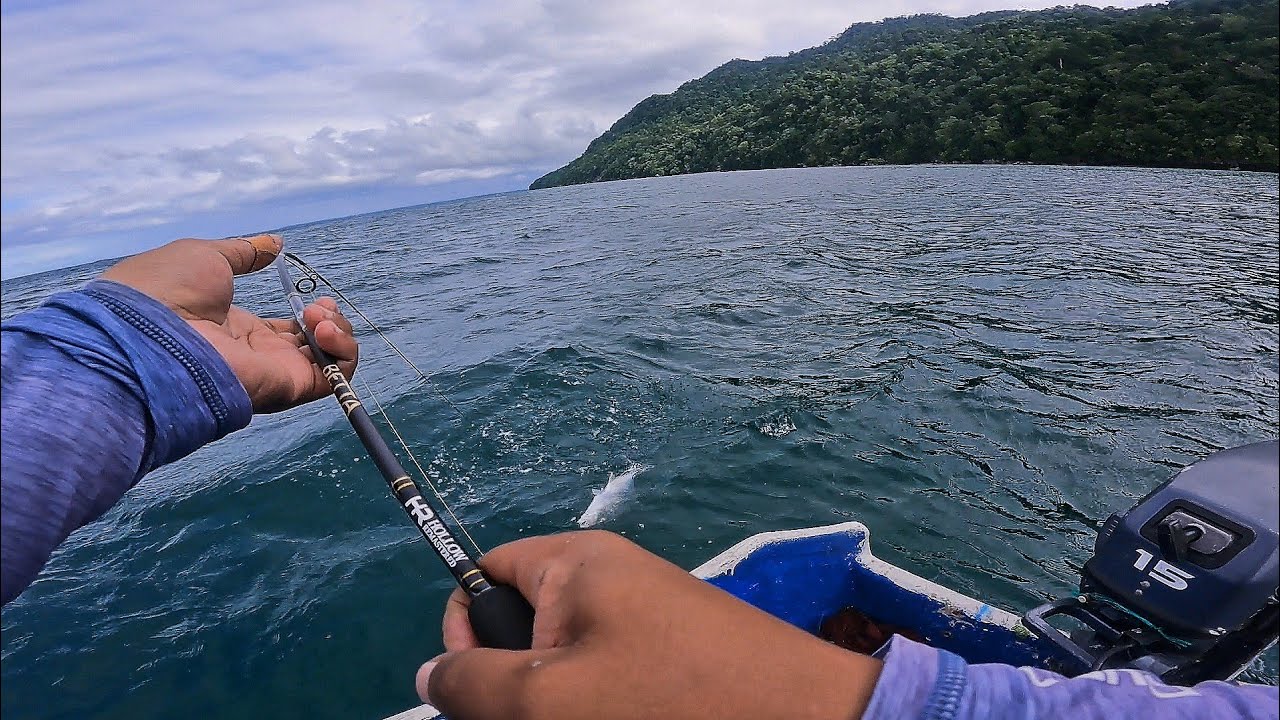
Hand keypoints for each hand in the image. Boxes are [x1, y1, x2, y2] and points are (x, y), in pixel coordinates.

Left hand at [100, 234, 357, 412]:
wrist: (148, 333)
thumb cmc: (166, 291)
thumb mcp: (207, 255)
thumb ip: (245, 252)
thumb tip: (274, 243)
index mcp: (236, 329)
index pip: (286, 330)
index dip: (307, 313)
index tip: (313, 296)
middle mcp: (258, 354)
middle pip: (313, 345)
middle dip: (328, 320)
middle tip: (318, 305)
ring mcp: (274, 371)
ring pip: (330, 362)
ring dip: (338, 331)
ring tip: (319, 314)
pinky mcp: (287, 385)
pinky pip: (334, 379)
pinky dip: (342, 352)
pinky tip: (323, 328)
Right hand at [418, 531, 882, 719]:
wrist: (800, 719)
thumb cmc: (667, 702)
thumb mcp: (548, 700)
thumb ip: (472, 683)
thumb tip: (429, 671)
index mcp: (575, 562)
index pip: (485, 571)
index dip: (465, 628)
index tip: (479, 689)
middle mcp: (611, 576)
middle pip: (521, 621)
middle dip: (511, 681)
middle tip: (536, 719)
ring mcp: (648, 614)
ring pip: (564, 661)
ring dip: (555, 703)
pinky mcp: (676, 650)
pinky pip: (608, 675)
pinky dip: (596, 704)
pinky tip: (616, 719)